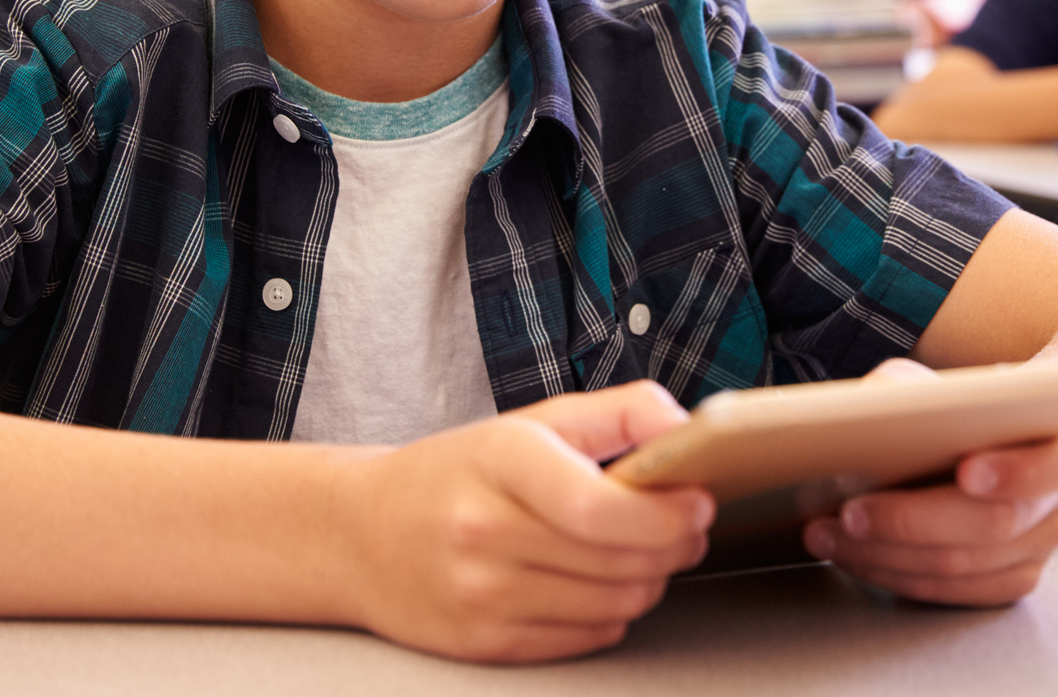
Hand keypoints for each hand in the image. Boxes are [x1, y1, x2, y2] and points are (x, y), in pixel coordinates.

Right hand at [336, 381, 712, 662]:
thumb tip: (686, 427)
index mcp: (500, 461)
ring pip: (616, 604)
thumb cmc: (457, 473)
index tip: (698, 500)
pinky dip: (611, 611)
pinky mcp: (485, 644)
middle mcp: (484, 531)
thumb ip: (618, 414)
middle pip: (621, 560)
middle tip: (684, 523)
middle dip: (675, 544)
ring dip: (649, 579)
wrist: (360, 535)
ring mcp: (481, 595)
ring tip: (638, 549)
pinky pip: (588, 637)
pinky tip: (594, 581)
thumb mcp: (529, 423)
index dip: (666, 512)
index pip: (599, 506)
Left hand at [802, 358, 1057, 604]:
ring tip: (829, 533)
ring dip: (887, 553)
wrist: (981, 443)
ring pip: (964, 566)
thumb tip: (871, 410)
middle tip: (851, 511)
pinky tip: (854, 555)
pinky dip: (896, 575)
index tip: (965, 470)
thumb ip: (913, 389)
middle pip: (995, 525)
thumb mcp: (936, 383)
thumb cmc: (961, 409)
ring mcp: (1039, 550)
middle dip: (914, 521)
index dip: (1015, 471)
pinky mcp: (1008, 581)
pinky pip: (952, 594)